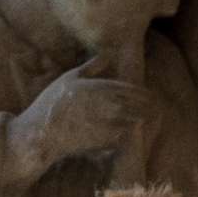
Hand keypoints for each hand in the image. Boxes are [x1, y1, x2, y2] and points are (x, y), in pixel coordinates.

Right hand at [10, 65, 145, 177]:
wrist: (40, 133)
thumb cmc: (51, 104)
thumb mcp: (67, 78)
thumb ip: (89, 67)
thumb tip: (106, 56)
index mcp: (96, 86)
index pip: (128, 88)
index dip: (142, 92)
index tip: (151, 95)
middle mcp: (102, 103)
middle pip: (134, 104)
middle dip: (148, 105)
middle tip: (157, 108)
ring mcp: (102, 122)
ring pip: (131, 120)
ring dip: (143, 119)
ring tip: (151, 119)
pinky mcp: (100, 140)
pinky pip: (122, 136)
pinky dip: (131, 135)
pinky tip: (136, 134)